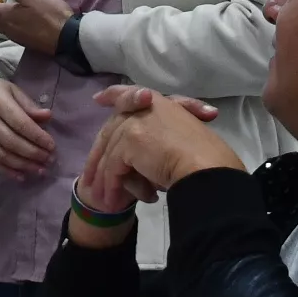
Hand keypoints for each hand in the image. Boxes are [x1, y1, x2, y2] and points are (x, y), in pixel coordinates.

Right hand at [0, 69, 54, 179]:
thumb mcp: (14, 91)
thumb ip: (30, 106)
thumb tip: (48, 117)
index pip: (20, 124)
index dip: (37, 137)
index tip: (52, 146)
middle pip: (12, 142)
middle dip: (33, 153)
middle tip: (49, 160)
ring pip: (2, 155)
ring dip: (23, 165)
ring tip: (39, 170)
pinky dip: (6, 171)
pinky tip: (21, 176)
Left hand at [80, 91, 242, 205]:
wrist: (207, 169)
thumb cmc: (205, 161)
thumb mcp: (179, 144)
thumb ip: (155, 145)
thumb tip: (137, 169)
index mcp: (161, 103)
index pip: (131, 94)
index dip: (114, 95)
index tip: (98, 99)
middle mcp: (147, 105)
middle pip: (112, 129)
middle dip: (98, 155)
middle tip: (90, 179)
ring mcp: (137, 121)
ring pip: (111, 151)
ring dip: (104, 178)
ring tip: (102, 199)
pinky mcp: (131, 139)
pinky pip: (113, 166)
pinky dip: (111, 185)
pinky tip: (112, 202)